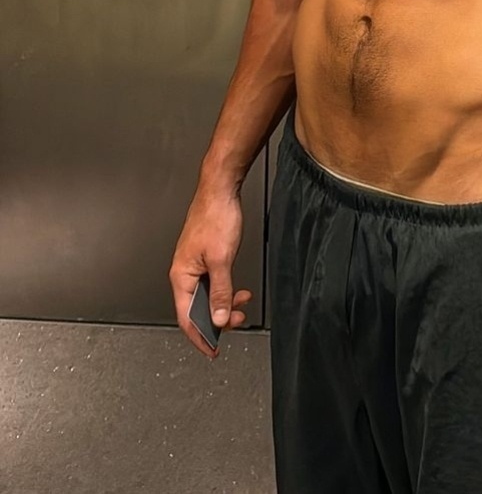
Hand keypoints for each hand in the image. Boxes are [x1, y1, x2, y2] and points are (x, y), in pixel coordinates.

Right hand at [169, 187, 251, 358]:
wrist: (220, 190)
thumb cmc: (215, 216)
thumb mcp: (221, 259)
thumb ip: (221, 290)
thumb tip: (218, 318)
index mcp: (181, 276)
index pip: (186, 317)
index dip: (200, 337)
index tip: (212, 351)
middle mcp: (184, 272)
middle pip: (197, 308)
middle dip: (217, 319)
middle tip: (236, 321)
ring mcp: (194, 265)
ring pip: (206, 296)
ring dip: (224, 304)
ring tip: (241, 305)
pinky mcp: (204, 257)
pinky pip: (212, 283)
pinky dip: (225, 290)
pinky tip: (237, 290)